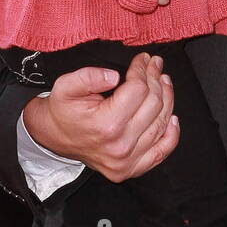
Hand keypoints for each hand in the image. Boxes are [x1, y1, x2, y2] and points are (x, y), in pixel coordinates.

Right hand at [22, 52, 178, 180]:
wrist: (53, 136)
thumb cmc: (62, 110)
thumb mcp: (65, 86)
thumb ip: (88, 76)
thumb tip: (115, 76)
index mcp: (106, 125)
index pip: (138, 90)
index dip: (142, 70)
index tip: (142, 58)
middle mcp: (120, 146)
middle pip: (153, 105)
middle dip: (156, 79)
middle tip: (155, 64)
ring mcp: (128, 160)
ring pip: (161, 123)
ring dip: (167, 99)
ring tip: (163, 81)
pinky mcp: (132, 168)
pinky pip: (162, 151)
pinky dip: (171, 134)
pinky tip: (172, 117)